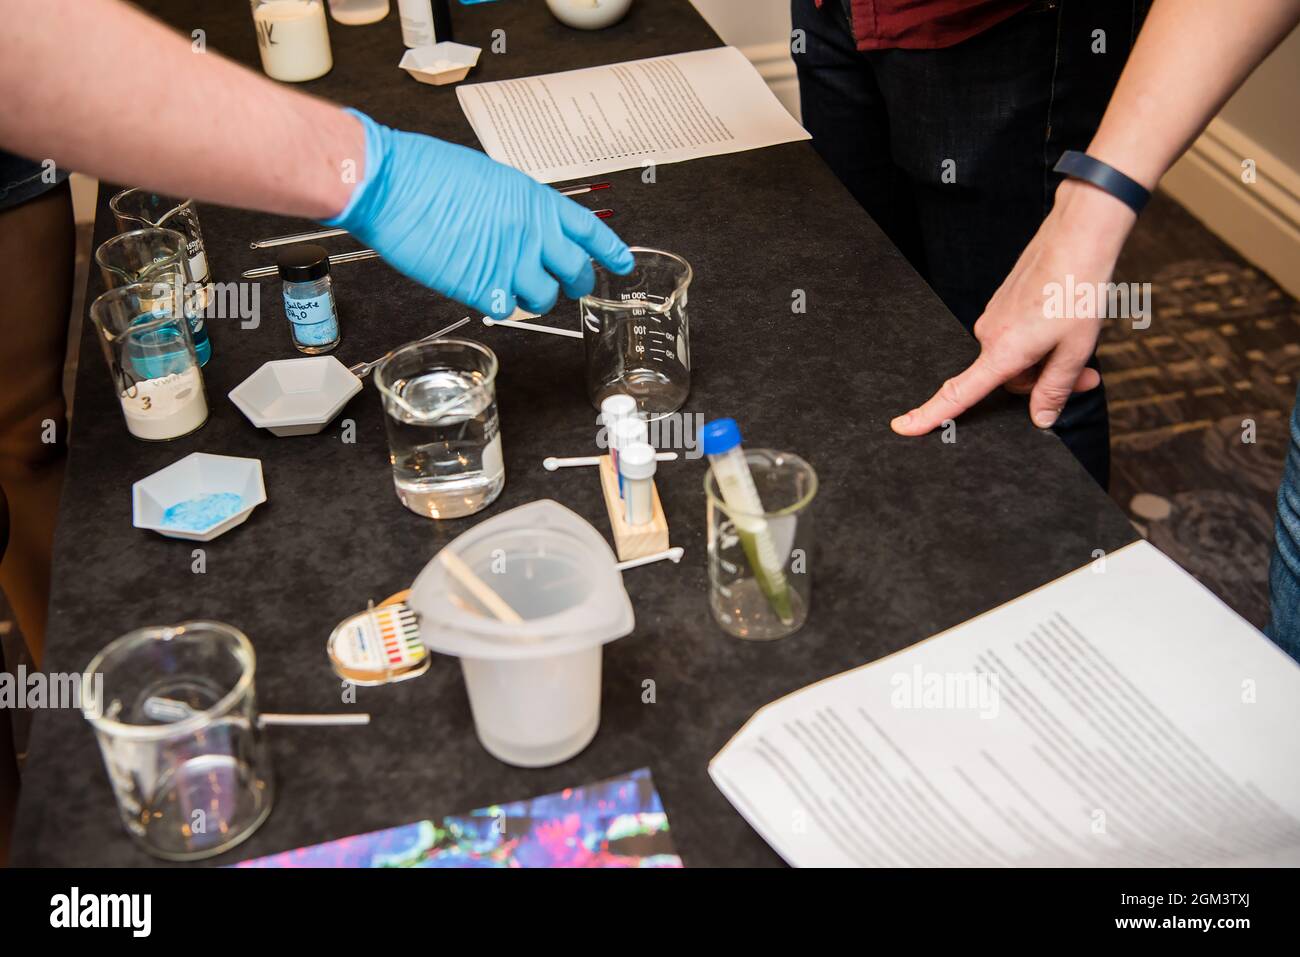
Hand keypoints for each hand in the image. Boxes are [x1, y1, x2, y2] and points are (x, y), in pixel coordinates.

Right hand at [326, 110, 633, 318]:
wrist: (391, 183)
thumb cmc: (427, 172)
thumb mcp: (490, 179)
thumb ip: (517, 208)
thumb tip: (525, 228)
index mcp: (536, 200)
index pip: (589, 230)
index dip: (609, 250)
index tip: (623, 264)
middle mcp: (532, 233)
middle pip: (575, 270)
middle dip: (576, 282)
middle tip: (567, 287)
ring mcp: (509, 262)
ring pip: (544, 298)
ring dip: (533, 298)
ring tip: (512, 286)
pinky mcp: (482, 286)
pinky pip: (506, 308)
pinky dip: (498, 305)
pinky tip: (483, 291)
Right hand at [890, 181, 1136, 435]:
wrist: (1077, 236)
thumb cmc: (1077, 290)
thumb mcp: (1076, 349)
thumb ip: (1055, 388)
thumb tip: (1040, 418)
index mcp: (1002, 351)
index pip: (959, 393)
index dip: (929, 414)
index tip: (902, 427)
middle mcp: (989, 335)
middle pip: (1009, 378)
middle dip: (1043, 381)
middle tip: (1086, 376)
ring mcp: (994, 317)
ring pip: (1017, 357)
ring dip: (1047, 359)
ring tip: (1082, 346)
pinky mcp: (1002, 303)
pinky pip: (1018, 335)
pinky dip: (1042, 340)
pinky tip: (1067, 325)